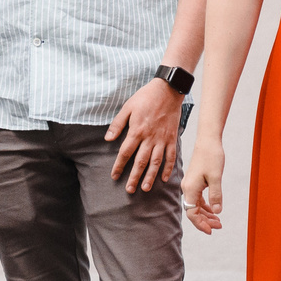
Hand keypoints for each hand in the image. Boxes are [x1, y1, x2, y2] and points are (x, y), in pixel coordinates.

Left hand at [106, 77, 181, 193]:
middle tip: (129, 190)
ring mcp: (162, 139)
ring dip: (150, 177)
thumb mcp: (127, 107)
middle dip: (134, 177)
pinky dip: (168, 168)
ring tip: (145, 188)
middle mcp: (150, 138)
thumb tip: (108, 139)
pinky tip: (164, 178)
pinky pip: (170, 156)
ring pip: (156, 162)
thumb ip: (117, 124)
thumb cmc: (146, 97)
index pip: (125, 152)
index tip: (114, 176)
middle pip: (140, 162)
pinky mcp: (172, 138)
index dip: (119, 165)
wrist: (168, 90)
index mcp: (137, 131)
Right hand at [182, 132, 224, 234]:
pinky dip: (205, 206)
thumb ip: (216, 195)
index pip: (192, 213)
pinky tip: (213, 210)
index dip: (201, 224)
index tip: (211, 231)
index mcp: (190, 188)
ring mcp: (190, 184)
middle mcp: (187, 188)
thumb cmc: (212, 157)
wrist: (208, 141)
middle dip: (205, 221)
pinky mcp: (195, 181)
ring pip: (196, 205)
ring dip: (206, 214)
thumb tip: (217, 212)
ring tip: (218, 221)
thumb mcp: (216, 177)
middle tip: (219, 226)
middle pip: (193, 211)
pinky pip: (198, 198)